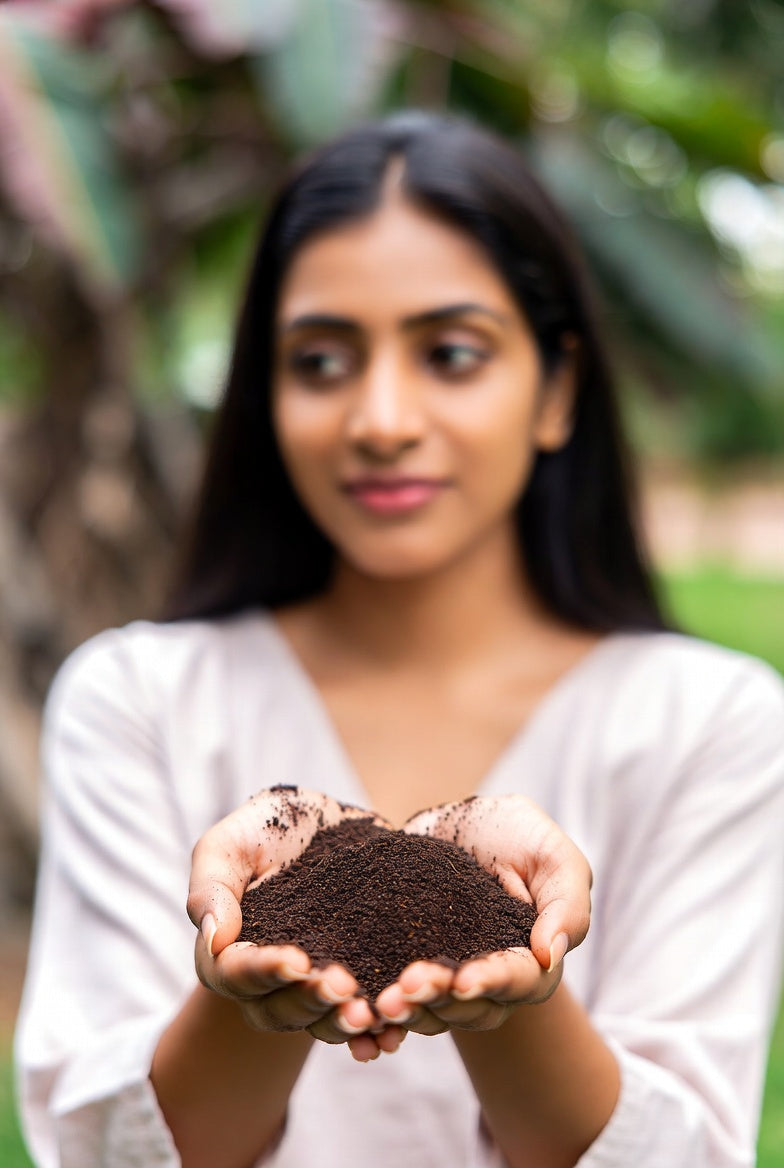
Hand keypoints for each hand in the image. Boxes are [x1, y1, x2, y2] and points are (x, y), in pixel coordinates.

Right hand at [187, 787, 404, 1058]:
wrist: (325, 825)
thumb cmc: (266, 830)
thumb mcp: (229, 845)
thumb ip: (210, 888)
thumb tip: (213, 938)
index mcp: (229, 953)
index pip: (236, 974)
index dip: (264, 971)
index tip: (296, 960)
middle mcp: (269, 982)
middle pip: (279, 1010)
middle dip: (309, 1002)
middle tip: (341, 985)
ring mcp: (313, 985)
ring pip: (320, 1022)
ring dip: (342, 1023)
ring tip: (368, 1013)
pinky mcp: (357, 980)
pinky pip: (364, 1018)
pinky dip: (377, 1031)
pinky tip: (392, 1031)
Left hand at [374, 795, 591, 1034]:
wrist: (463, 824)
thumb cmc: (520, 836)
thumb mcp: (555, 856)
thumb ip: (566, 905)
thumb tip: (550, 954)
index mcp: (533, 962)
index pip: (519, 982)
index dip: (493, 983)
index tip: (465, 981)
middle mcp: (490, 982)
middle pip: (471, 1009)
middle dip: (439, 1001)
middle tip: (407, 987)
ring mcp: (448, 979)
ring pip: (432, 1012)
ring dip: (408, 1011)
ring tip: (382, 1002)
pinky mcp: (408, 967)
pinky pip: (398, 1000)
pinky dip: (380, 1014)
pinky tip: (360, 1015)